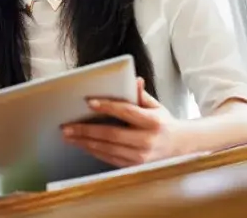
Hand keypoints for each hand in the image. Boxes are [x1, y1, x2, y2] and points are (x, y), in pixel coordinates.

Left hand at [62, 77, 187, 167]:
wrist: (180, 146)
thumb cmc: (164, 123)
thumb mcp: (156, 106)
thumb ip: (141, 95)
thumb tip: (133, 79)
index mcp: (153, 122)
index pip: (127, 112)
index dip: (107, 107)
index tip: (89, 102)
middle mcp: (147, 140)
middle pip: (111, 134)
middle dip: (86, 131)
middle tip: (67, 127)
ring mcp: (141, 156)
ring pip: (108, 149)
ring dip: (85, 143)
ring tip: (69, 137)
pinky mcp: (135, 166)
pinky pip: (110, 159)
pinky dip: (94, 152)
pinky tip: (82, 145)